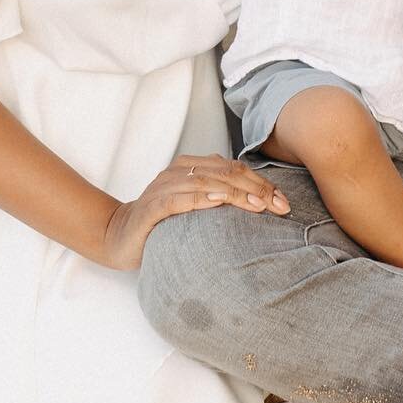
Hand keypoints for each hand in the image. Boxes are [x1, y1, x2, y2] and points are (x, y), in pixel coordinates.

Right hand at [101, 153, 289, 270]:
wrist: (118, 236)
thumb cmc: (162, 223)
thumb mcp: (195, 206)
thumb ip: (219, 197)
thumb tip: (263, 204)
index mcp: (191, 167)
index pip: (233, 168)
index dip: (261, 183)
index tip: (284, 202)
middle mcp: (178, 172)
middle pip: (225, 173)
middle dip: (256, 188)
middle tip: (279, 206)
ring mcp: (164, 187)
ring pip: (207, 183)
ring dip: (236, 193)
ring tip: (259, 206)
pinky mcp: (152, 207)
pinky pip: (178, 199)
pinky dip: (200, 199)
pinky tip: (218, 203)